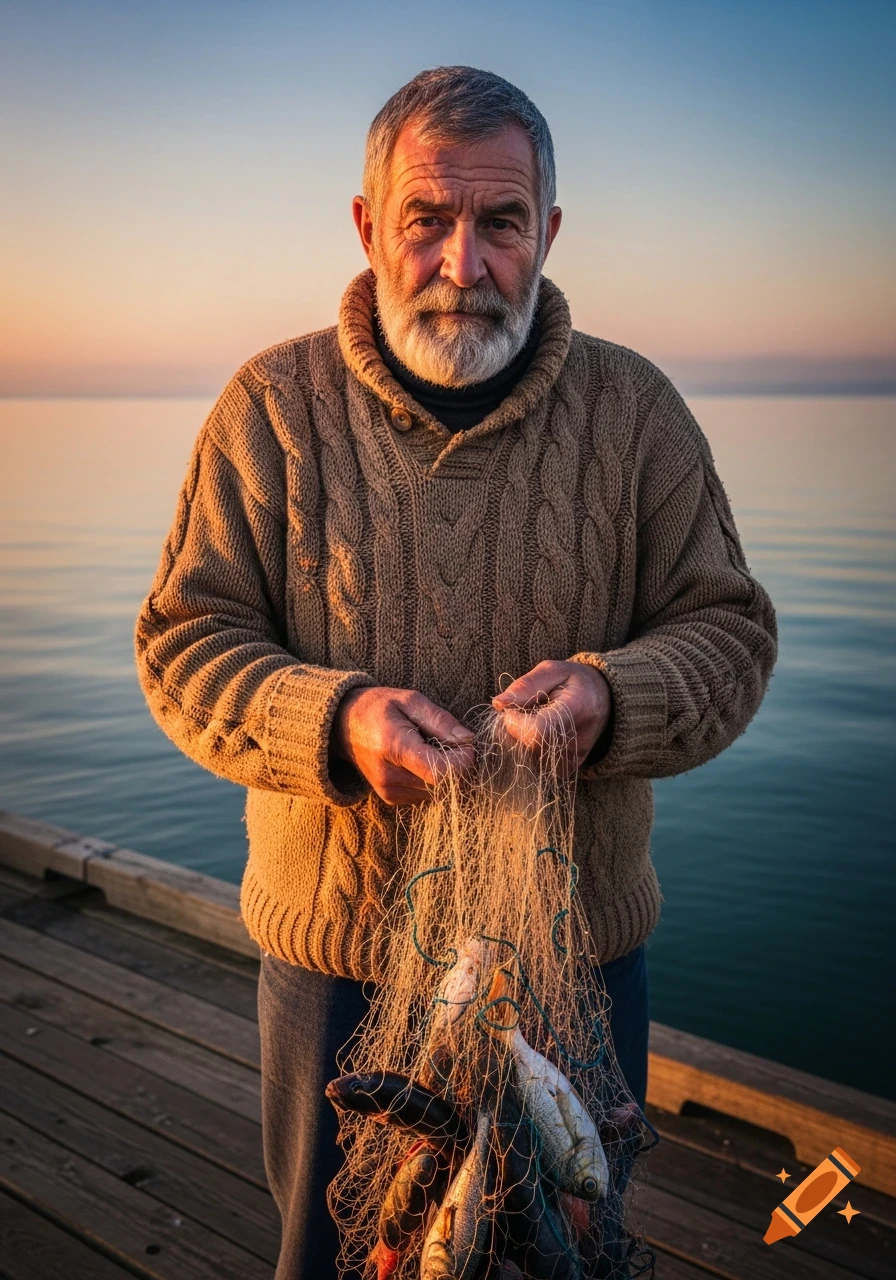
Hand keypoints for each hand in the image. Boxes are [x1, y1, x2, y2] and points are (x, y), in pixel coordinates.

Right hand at [331, 687, 474, 804]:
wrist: (342, 726)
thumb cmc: (378, 707)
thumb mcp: (410, 700)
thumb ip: (440, 720)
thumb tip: (467, 740)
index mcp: (394, 747)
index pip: (442, 772)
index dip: (463, 761)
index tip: (465, 744)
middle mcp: (390, 776)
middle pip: (444, 785)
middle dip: (458, 765)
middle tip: (453, 742)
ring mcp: (389, 791)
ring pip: (439, 792)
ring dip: (446, 773)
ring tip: (433, 748)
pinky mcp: (391, 799)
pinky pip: (427, 794)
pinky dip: (433, 779)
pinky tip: (422, 760)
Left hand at [491, 660, 611, 774]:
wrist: (604, 702)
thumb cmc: (574, 682)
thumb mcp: (552, 671)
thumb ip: (525, 686)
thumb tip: (498, 703)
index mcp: (578, 710)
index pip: (537, 731)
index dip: (515, 722)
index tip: (512, 708)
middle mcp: (578, 741)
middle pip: (527, 746)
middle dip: (514, 728)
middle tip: (524, 712)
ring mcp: (572, 760)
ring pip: (526, 758)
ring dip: (520, 739)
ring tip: (535, 721)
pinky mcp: (565, 770)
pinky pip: (533, 765)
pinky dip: (527, 750)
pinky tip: (538, 735)